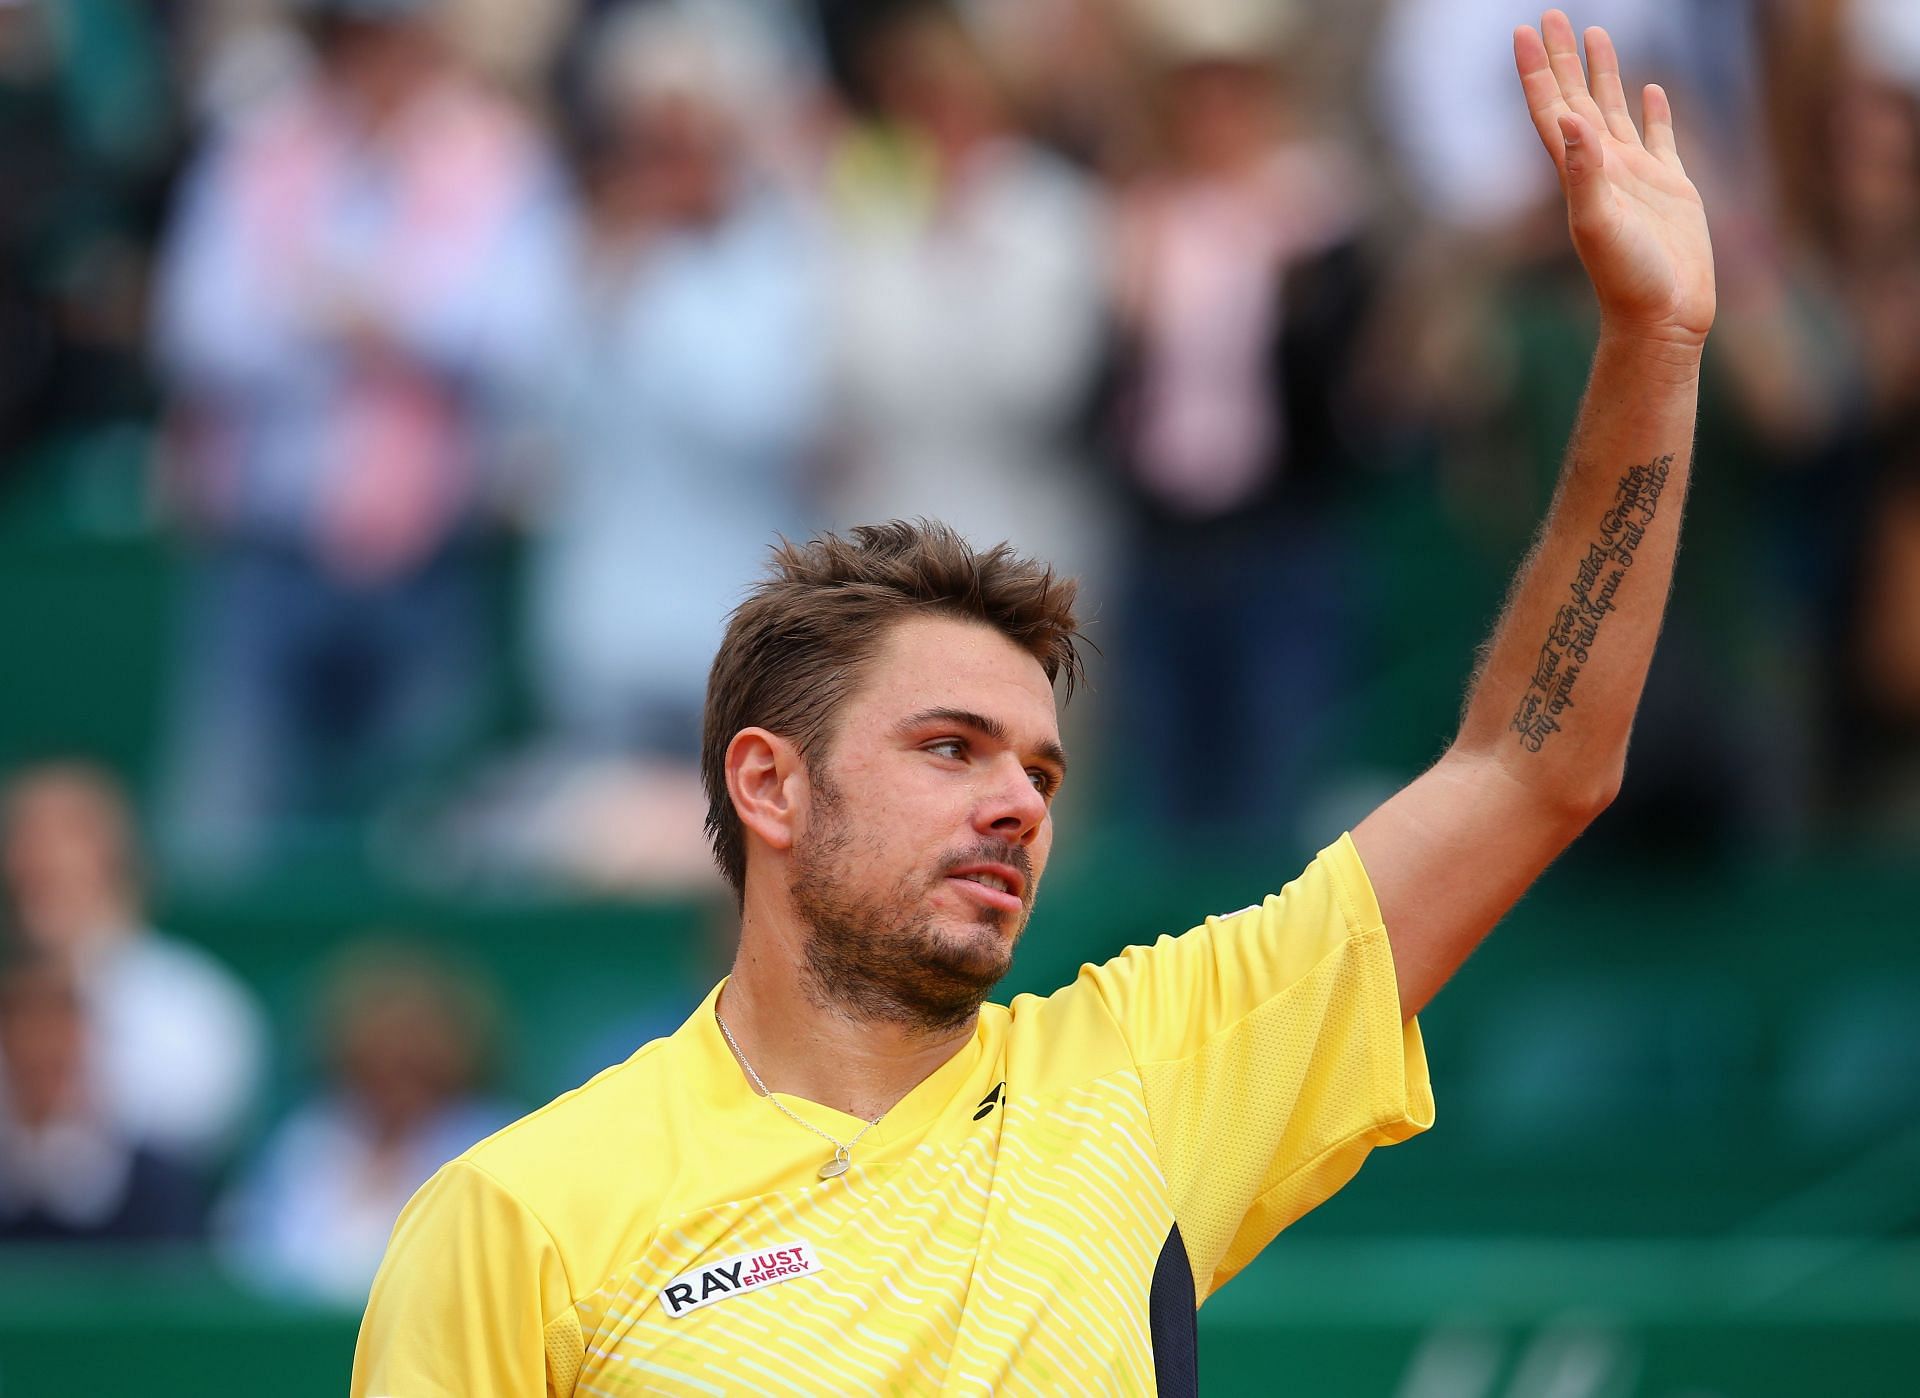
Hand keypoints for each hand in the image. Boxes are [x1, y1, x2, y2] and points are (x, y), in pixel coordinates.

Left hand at [1515, 11, 1715, 349]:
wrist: (1662, 318)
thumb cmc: (1628, 279)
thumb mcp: (1598, 223)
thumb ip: (1582, 171)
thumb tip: (1569, 120)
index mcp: (1579, 173)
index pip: (1551, 110)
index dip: (1535, 72)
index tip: (1522, 31)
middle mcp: (1602, 168)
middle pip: (1576, 99)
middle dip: (1562, 58)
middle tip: (1552, 14)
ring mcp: (1636, 175)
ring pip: (1613, 110)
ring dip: (1602, 74)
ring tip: (1595, 33)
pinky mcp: (1671, 187)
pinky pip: (1659, 137)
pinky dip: (1652, 111)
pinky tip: (1649, 89)